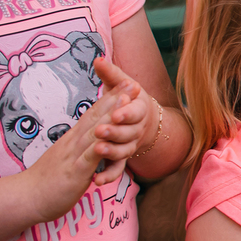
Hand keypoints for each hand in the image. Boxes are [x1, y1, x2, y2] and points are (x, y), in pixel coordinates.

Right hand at [21, 79, 134, 222]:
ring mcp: (73, 156)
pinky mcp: (74, 172)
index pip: (93, 114)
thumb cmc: (47, 180)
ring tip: (126, 101)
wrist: (25, 196)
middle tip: (133, 83)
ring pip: (95, 132)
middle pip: (96, 117)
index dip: (109, 99)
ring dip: (111, 116)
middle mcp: (73, 143)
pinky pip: (89, 158)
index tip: (124, 85)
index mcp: (73, 139)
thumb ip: (79, 149)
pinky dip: (100, 147)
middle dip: (115, 100)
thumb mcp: (67, 159)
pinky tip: (111, 138)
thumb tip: (91, 141)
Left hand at [92, 58, 152, 181]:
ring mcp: (130, 145)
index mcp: (139, 109)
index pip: (135, 111)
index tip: (116, 113)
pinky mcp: (122, 159)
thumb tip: (98, 59)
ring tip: (98, 150)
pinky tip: (96, 181)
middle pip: (128, 132)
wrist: (144, 123)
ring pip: (124, 151)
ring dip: (111, 152)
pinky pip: (117, 169)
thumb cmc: (129, 99)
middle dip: (115, 132)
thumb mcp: (122, 84)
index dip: (126, 113)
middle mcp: (137, 129)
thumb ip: (110, 73)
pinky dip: (108, 175)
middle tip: (101, 131)